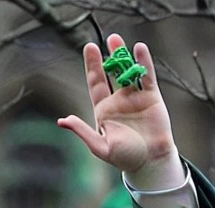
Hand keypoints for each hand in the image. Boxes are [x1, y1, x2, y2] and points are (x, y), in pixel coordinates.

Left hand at [57, 34, 184, 189]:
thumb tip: (62, 120)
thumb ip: (82, 131)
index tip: (90, 48)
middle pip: (112, 73)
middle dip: (108, 56)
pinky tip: (139, 49)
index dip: (92, 66)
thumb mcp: (99, 146)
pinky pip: (147, 77)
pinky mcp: (151, 98)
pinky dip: (143, 63)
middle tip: (105, 39)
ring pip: (128, 72)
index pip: (96, 83)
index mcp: (103, 110)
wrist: (150, 161)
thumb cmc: (123, 157)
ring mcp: (135, 98)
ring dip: (123, 55)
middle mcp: (118, 100)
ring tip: (117, 40)